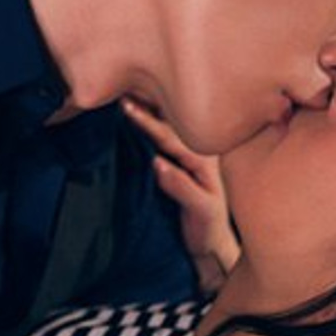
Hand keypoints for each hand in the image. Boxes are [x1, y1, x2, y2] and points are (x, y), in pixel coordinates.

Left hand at [122, 96, 238, 293]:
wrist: (212, 245)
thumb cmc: (193, 212)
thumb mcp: (176, 185)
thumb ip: (165, 166)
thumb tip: (146, 146)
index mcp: (194, 152)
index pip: (169, 125)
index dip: (148, 107)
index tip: (125, 89)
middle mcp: (203, 161)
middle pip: (173, 131)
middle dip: (148, 112)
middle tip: (123, 94)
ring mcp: (207, 183)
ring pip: (183, 151)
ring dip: (158, 133)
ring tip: (133, 115)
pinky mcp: (207, 206)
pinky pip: (190, 189)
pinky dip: (174, 178)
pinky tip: (159, 166)